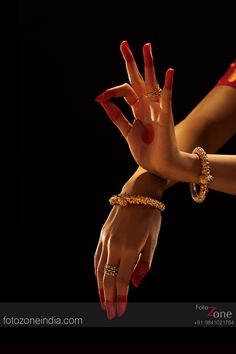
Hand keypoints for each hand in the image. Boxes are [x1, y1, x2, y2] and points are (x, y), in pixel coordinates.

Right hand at [94, 173, 165, 319]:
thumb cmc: (150, 218)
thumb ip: (144, 264)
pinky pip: (97, 256)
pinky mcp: (102, 234)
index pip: (121, 280)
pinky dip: (97, 271)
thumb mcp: (153, 241)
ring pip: (99, 269)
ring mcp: (106, 239)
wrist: (137, 195)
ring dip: (100, 287)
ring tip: (103, 301)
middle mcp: (114, 245)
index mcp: (129, 249)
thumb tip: (135, 283)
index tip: (120, 311)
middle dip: (108, 297)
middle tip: (110, 313)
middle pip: (107, 278)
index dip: (121, 297)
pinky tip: (98, 279)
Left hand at [95, 41, 180, 180]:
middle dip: (131, 62)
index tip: (99, 97)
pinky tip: (169, 72)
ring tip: (146, 47)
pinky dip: (168, 86)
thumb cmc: (147, 152)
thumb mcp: (127, 132)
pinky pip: (167, 98)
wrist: (159, 167)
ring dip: (149, 65)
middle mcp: (147, 106)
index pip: (125, 90)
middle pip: (139, 79)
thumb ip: (117, 117)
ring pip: (152, 83)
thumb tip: (102, 102)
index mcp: (138, 109)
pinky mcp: (166, 117)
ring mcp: (157, 109)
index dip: (111, 91)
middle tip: (124, 44)